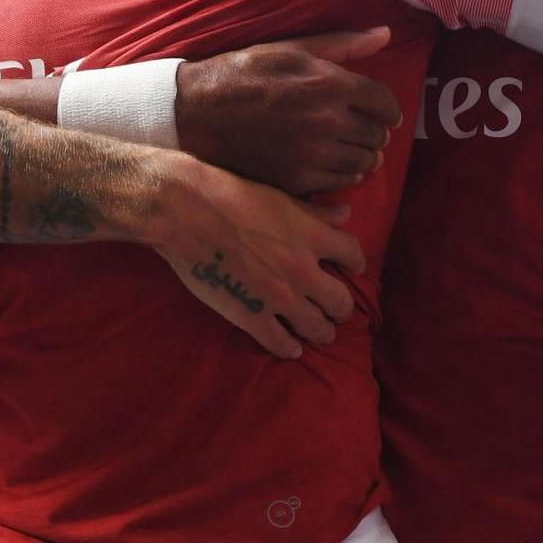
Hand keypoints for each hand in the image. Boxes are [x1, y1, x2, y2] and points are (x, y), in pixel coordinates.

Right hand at [145, 156, 366, 358]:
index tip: (352, 268)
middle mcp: (303, 270)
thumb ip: (315, 211)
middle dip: (341, 308)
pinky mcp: (252, 317)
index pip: (353, 254)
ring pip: (317, 328)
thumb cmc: (231, 195)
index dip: (355, 263)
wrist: (188, 213)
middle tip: (336, 310)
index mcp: (312, 236)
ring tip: (320, 332)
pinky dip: (290, 348)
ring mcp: (279, 298)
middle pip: (341, 301)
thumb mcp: (280, 197)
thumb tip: (346, 214)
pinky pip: (281, 344)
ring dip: (321, 332)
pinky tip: (291, 347)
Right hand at [176, 28, 403, 194]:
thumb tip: (386, 34)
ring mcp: (312, 154)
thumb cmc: (244, 73)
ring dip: (364, 155)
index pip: (384, 102)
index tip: (387, 112)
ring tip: (354, 148)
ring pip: (363, 162)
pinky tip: (334, 164)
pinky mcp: (296, 180)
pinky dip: (344, 174)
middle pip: (376, 134)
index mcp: (329, 84)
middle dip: (376, 131)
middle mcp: (326, 121)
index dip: (390, 108)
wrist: (197, 111)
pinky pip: (340, 182)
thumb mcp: (291, 48)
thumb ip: (342, 45)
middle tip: (366, 129)